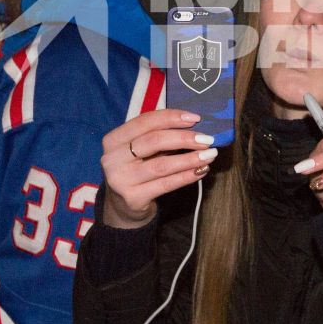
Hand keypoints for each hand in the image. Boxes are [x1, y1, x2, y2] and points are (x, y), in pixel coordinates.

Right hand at [98, 108, 214, 228]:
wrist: (122, 206)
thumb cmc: (137, 170)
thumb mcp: (140, 150)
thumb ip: (159, 136)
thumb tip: (194, 126)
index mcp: (113, 140)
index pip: (144, 121)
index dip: (171, 118)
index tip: (195, 118)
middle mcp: (113, 159)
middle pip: (153, 141)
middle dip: (184, 138)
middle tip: (207, 139)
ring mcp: (121, 180)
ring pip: (162, 165)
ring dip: (190, 158)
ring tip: (210, 155)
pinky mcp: (133, 198)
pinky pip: (166, 184)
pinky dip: (186, 176)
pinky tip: (201, 171)